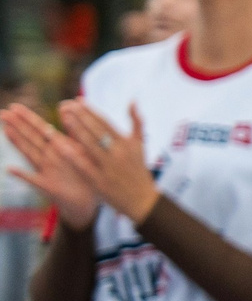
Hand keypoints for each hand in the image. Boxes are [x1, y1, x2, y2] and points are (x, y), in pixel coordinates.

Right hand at [0, 102, 100, 228]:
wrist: (87, 202)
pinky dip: (23, 176)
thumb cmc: (85, 175)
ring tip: (6, 129)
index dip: (27, 118)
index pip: (40, 129)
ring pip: (30, 153)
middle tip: (3, 113)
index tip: (14, 106)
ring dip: (18, 142)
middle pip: (31, 138)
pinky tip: (10, 170)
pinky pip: (34, 180)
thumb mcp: (82, 152)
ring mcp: (46, 171)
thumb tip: (69, 110)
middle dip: (17, 125)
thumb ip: (74, 132)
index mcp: (58, 148)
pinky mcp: (48, 186)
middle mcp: (49, 157)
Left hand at [54, 102, 160, 225]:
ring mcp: (108, 167)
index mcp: (127, 144)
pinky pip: (83, 165)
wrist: (141, 200)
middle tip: (66, 106)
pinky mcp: (99, 181)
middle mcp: (118, 153)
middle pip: (97, 132)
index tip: (78, 101)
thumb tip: (132, 100)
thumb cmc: (138, 170)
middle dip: (81, 117)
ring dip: (76, 131)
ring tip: (64, 118)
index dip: (91, 112)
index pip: (106, 124)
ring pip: (90, 145)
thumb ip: (137, 122)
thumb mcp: (140, 145)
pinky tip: (61, 145)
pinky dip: (73, 155)